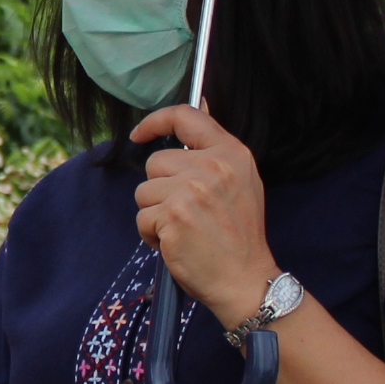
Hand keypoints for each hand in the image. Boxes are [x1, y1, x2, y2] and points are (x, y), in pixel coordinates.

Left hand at [128, 104, 278, 324]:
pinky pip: (142, 218)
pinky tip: (177, 244)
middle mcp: (211, 166)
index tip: (139, 134)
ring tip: (183, 230)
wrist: (246, 280)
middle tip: (186, 213)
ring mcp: (190, 191)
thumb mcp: (241, 181)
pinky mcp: (172, 217)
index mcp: (231, 153)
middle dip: (161, 189)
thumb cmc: (240, 235)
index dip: (156, 122)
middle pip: (155, 162)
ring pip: (144, 192)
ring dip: (155, 214)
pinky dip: (152, 235)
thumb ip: (215, 149)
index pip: (186, 117)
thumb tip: (199, 103)